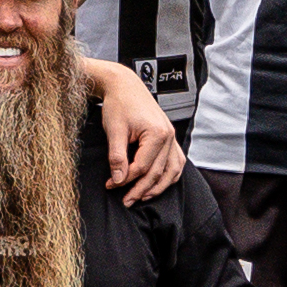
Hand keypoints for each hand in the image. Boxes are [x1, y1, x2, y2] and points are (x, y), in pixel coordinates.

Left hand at [93, 65, 182, 202]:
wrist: (125, 86)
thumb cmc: (119, 104)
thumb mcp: (114, 130)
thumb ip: (117, 157)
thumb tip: (118, 180)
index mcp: (157, 133)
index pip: (142, 166)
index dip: (125, 179)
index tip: (110, 185)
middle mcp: (169, 136)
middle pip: (157, 172)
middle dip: (140, 189)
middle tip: (126, 201)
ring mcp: (172, 137)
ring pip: (172, 171)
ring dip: (158, 187)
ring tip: (142, 197)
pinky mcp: (169, 138)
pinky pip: (176, 162)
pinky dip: (169, 176)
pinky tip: (158, 184)